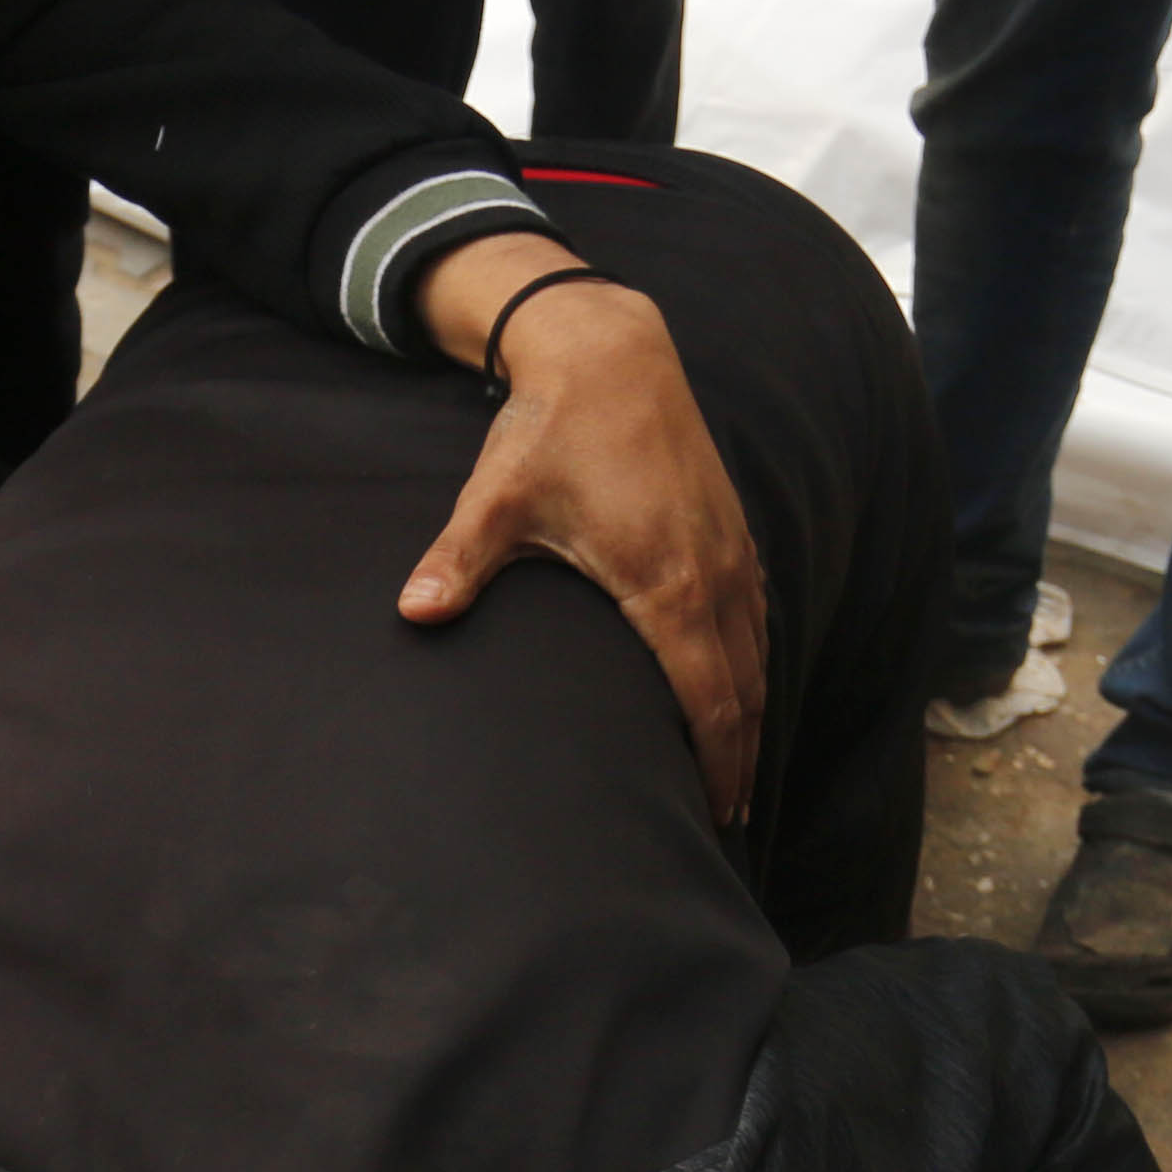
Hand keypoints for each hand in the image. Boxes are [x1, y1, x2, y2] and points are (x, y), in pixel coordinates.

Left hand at [406, 239, 773, 825]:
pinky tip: (740, 687)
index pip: (708, 697)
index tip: (713, 813)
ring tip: (738, 771)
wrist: (610, 352)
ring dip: (752, 714)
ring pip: (758, 653)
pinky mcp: (733, 528)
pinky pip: (757, 615)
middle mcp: (715, 572)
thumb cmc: (551, 430)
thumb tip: (413, 613)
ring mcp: (733, 549)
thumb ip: (459, 562)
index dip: (714, 761)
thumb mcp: (497, 500)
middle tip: (726, 819)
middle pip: (744, 690)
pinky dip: (753, 662)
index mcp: (667, 582)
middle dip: (738, 759)